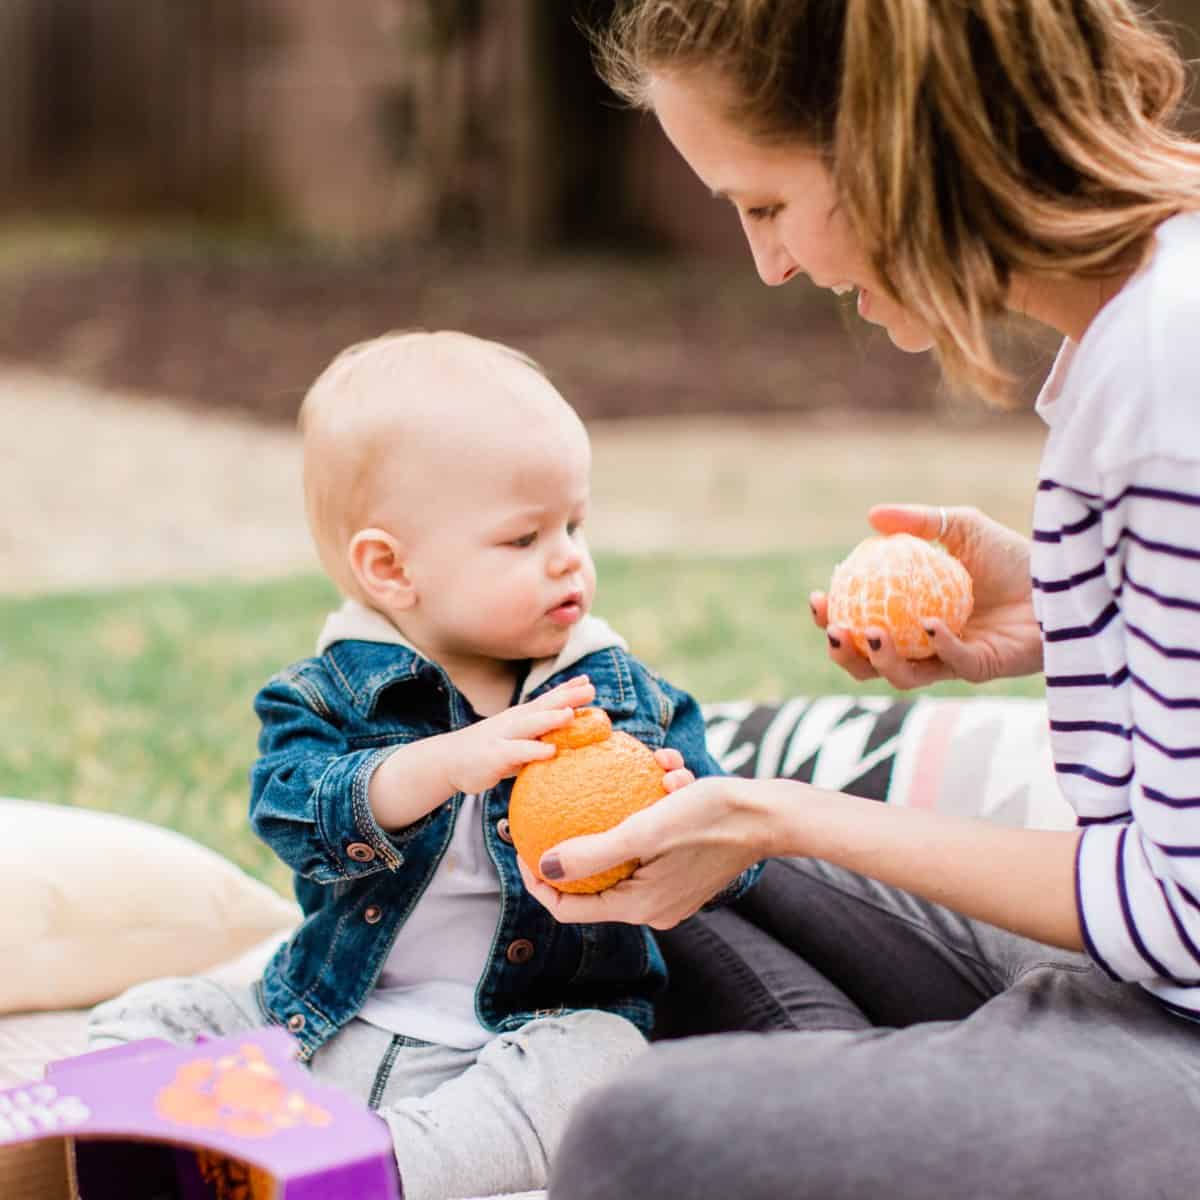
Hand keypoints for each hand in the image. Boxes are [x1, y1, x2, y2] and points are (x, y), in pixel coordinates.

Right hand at [444, 676, 595, 795]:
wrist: (449, 761)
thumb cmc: (491, 750)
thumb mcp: (519, 740)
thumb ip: (541, 737)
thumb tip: (573, 738)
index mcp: (522, 717)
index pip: (547, 700)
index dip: (566, 690)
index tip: (587, 681)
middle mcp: (514, 722)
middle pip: (543, 706)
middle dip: (566, 697)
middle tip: (590, 688)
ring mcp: (503, 736)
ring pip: (529, 725)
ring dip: (549, 718)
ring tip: (570, 714)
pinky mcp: (494, 756)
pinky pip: (516, 752)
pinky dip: (533, 751)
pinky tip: (551, 751)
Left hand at [518, 773, 760, 929]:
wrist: (769, 815)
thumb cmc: (709, 818)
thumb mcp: (644, 829)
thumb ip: (593, 852)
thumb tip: (545, 867)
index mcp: (638, 907)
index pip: (569, 907)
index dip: (538, 882)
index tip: (523, 845)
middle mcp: (653, 907)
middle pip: (595, 880)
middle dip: (583, 838)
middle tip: (559, 805)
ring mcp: (671, 889)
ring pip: (627, 851)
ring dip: (625, 812)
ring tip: (641, 773)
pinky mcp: (685, 867)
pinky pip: (653, 840)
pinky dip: (652, 808)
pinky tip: (664, 770)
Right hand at [809, 503, 1042, 689]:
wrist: (1063, 578)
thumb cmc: (1012, 554)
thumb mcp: (962, 526)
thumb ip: (918, 521)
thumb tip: (871, 515)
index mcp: (908, 616)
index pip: (859, 623)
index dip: (831, 617)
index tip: (818, 597)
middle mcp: (924, 645)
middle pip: (869, 663)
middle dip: (842, 653)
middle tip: (833, 629)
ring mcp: (951, 661)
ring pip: (902, 676)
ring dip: (880, 661)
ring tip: (871, 633)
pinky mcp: (982, 668)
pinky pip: (952, 664)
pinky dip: (937, 646)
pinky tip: (929, 624)